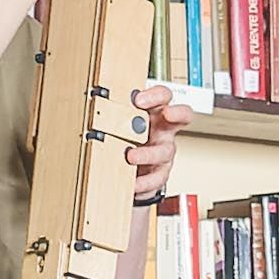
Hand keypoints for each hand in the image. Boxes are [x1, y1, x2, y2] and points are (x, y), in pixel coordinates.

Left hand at [125, 79, 183, 205]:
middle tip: (167, 114)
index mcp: (154, 112)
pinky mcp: (159, 173)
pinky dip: (144, 182)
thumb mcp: (120, 123)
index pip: (164, 96)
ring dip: (148, 153)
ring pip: (165, 151)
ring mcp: (163, 151)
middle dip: (177, 113)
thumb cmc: (124, 140)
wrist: (124, 170)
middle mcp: (163, 129)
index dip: (157, 95)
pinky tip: (133, 182)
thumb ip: (115, 114)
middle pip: (182, 115)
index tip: (139, 100)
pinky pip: (157, 178)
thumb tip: (96, 106)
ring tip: (131, 156)